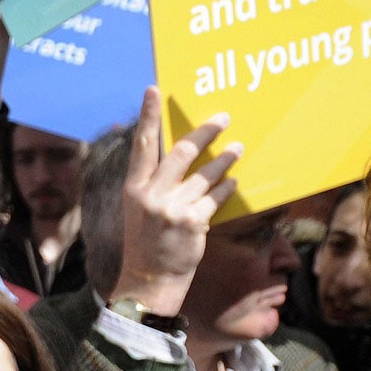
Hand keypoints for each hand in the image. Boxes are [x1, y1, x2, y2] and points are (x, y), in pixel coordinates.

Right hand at [109, 86, 239, 316]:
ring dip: (225, 160)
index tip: (153, 90)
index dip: (148, 116)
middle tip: (223, 117)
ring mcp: (172, 209)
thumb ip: (153, 183)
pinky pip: (216, 198)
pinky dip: (226, 189)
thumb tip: (178, 156)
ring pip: (205, 174)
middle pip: (181, 152)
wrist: (149, 280)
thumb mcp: (138, 210)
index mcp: (133, 188)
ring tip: (238, 148)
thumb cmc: (146, 243)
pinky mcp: (192, 223)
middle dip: (204, 132)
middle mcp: (150, 195)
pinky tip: (232, 183)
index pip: (142, 145)